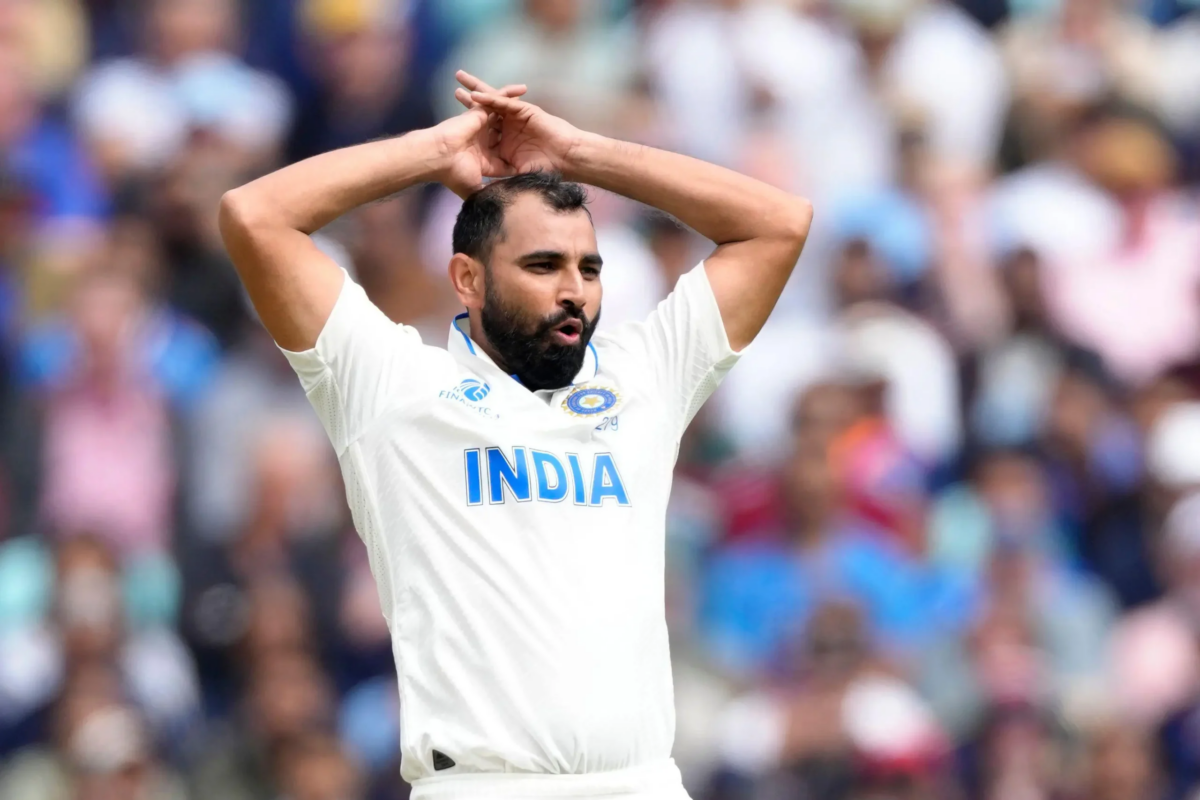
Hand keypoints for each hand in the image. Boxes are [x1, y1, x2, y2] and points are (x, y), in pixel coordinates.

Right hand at [432, 77, 527, 197]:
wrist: (437, 157)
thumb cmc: (453, 173)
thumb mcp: (474, 188)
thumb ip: (487, 195)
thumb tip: (498, 208)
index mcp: (485, 157)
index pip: (506, 156)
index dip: (520, 158)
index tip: (536, 160)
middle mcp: (485, 140)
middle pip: (508, 133)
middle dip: (523, 132)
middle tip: (541, 131)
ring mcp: (482, 125)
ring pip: (504, 115)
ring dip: (519, 108)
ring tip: (536, 105)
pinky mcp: (479, 112)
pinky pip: (497, 99)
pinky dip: (508, 94)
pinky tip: (522, 89)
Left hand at [455, 70, 582, 174]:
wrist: (566, 160)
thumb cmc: (546, 169)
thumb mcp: (517, 173)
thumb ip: (501, 177)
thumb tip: (484, 190)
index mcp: (505, 140)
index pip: (483, 130)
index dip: (468, 125)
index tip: (453, 121)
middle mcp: (509, 126)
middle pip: (485, 110)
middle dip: (469, 100)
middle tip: (455, 87)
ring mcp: (516, 117)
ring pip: (493, 100)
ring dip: (477, 90)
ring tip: (460, 77)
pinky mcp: (525, 111)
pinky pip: (504, 103)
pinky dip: (491, 99)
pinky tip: (476, 95)